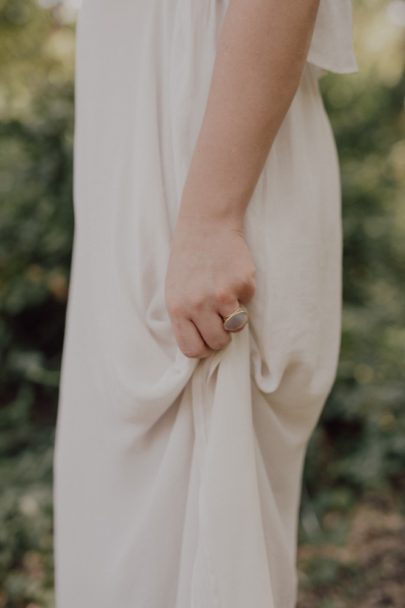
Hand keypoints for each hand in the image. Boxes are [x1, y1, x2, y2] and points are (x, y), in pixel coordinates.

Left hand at [165, 216, 255, 358]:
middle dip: (222, 336)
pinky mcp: (242, 284)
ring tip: (226, 295)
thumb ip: (185, 317)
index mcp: (177, 308)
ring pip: (236, 327)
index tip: (207, 340)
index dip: (203, 348)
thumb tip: (201, 343)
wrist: (205, 226)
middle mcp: (198, 305)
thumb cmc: (188, 261)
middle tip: (221, 319)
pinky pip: (248, 302)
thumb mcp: (175, 291)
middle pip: (217, 343)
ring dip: (235, 316)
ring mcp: (222, 295)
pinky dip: (244, 292)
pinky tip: (232, 274)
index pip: (191, 349)